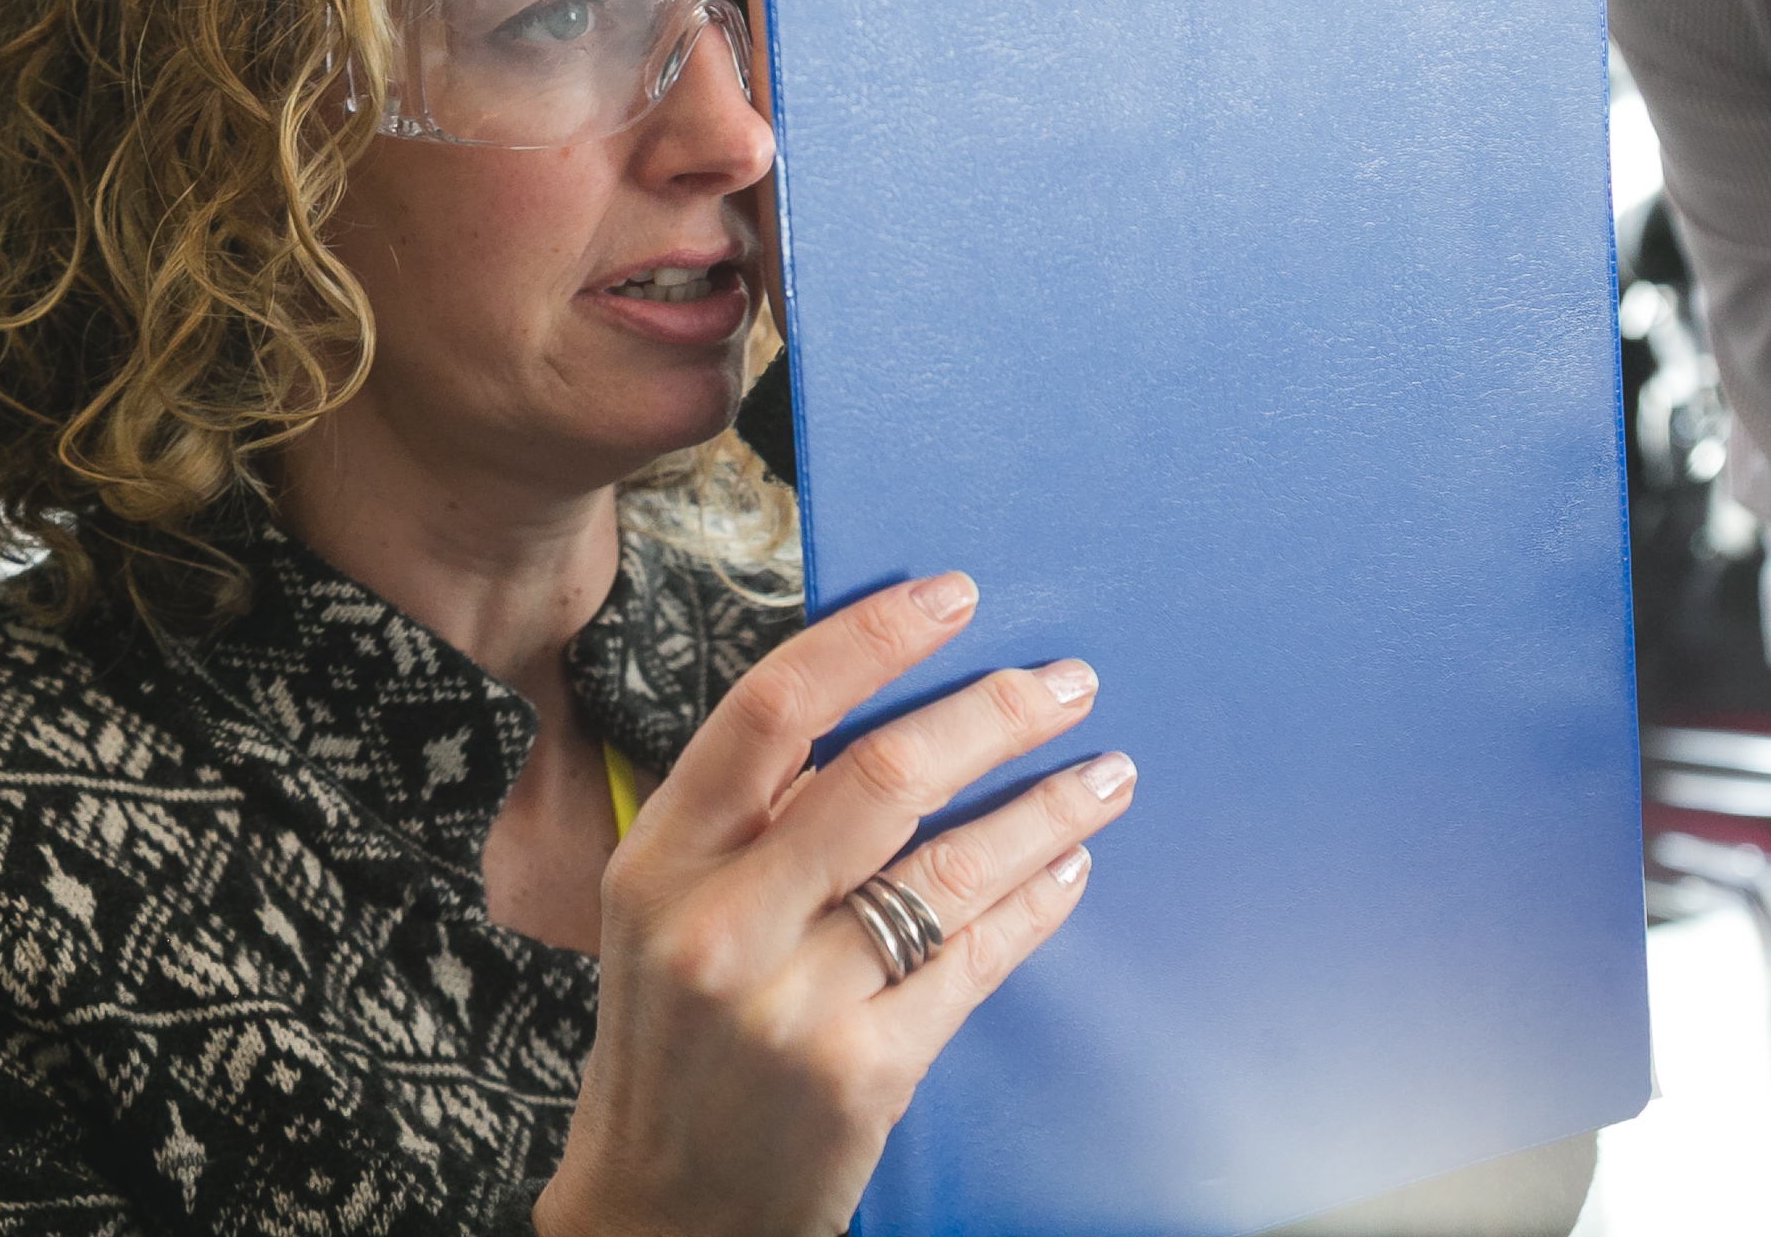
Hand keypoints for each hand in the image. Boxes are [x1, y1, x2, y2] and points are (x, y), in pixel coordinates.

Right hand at [535, 570, 1136, 1236]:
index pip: (772, 708)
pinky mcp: (863, 1068)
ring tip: (1108, 771)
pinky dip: (1036, 900)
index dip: (872, 637)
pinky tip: (1071, 864)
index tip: (953, 595)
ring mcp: (793, 1002)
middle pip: (887, 773)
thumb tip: (873, 690)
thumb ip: (747, 816)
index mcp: (662, 858)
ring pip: (953, 865)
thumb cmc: (678, 1038)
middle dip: (996, 713)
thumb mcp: (664, 913)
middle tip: (1068, 680)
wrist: (662, 1213)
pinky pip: (977, 956)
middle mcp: (719, 923)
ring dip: (1048, 805)